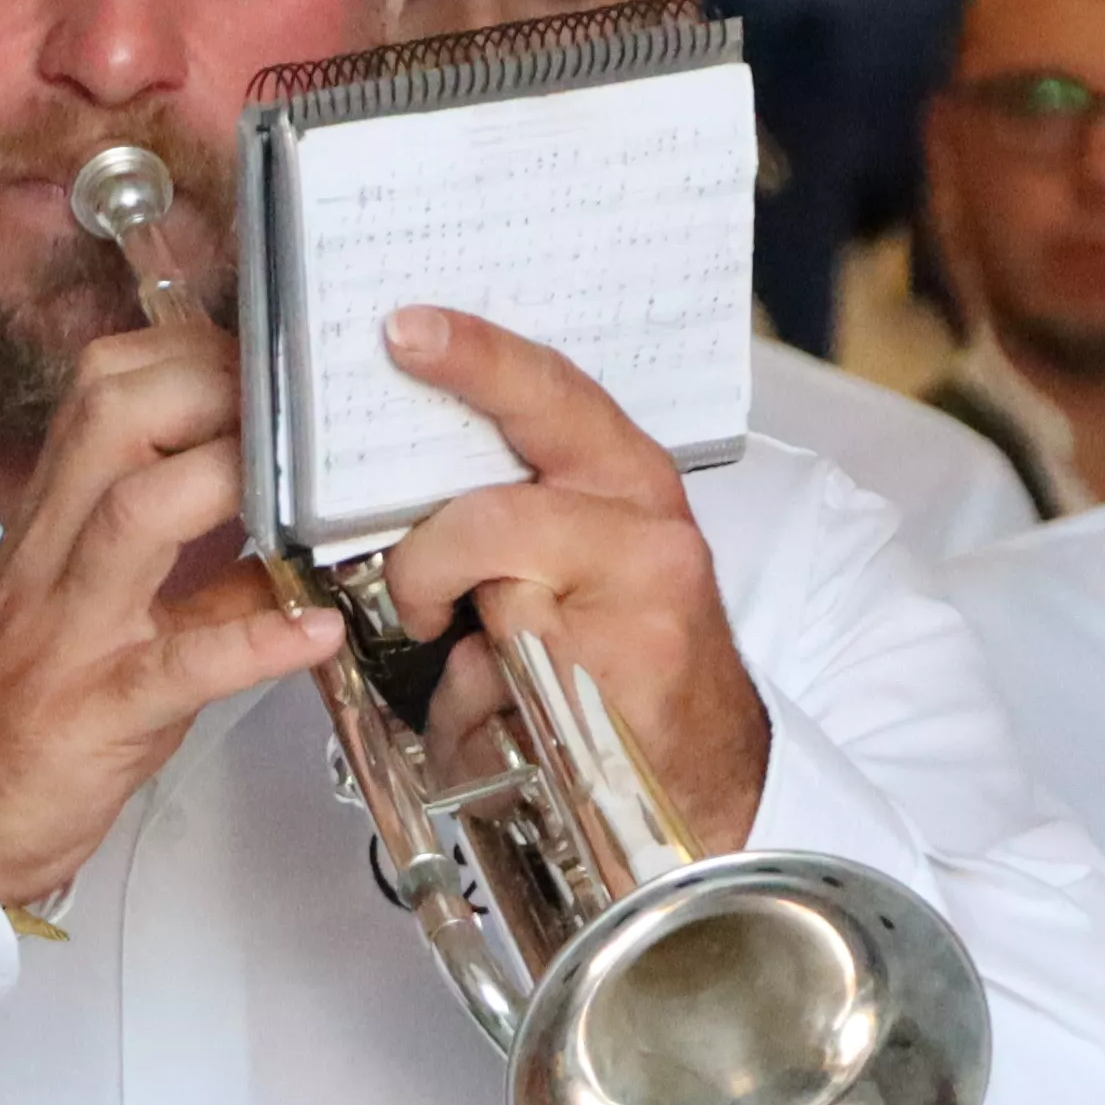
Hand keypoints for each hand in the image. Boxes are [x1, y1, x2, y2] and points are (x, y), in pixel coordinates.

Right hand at [0, 315, 342, 910]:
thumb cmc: (25, 701)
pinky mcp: (98, 714)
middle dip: (212, 387)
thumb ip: (176, 549)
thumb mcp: (89, 602)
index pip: (101, 392)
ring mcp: (72, 633)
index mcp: (51, 519)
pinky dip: (256, 642)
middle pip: (114, 422)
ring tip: (315, 486)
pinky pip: (180, 665)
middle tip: (301, 406)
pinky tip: (321, 628)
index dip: (190, 353)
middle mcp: (54, 557)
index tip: (269, 356)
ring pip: (135, 517)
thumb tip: (286, 506)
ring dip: (229, 480)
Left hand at [370, 308, 768, 851]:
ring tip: (477, 675)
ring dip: (457, 651)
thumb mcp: (583, 562)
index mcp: (626, 480)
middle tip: (417, 605)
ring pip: (492, 601)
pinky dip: (474, 714)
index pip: (550, 395)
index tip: (404, 329)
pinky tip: (511, 725)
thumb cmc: (625, 661)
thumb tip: (399, 494)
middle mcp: (645, 530)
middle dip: (425, 564)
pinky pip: (500, 681)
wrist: (705, 774)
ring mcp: (640, 605)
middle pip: (489, 515)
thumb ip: (513, 512)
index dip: (474, 358)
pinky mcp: (620, 680)